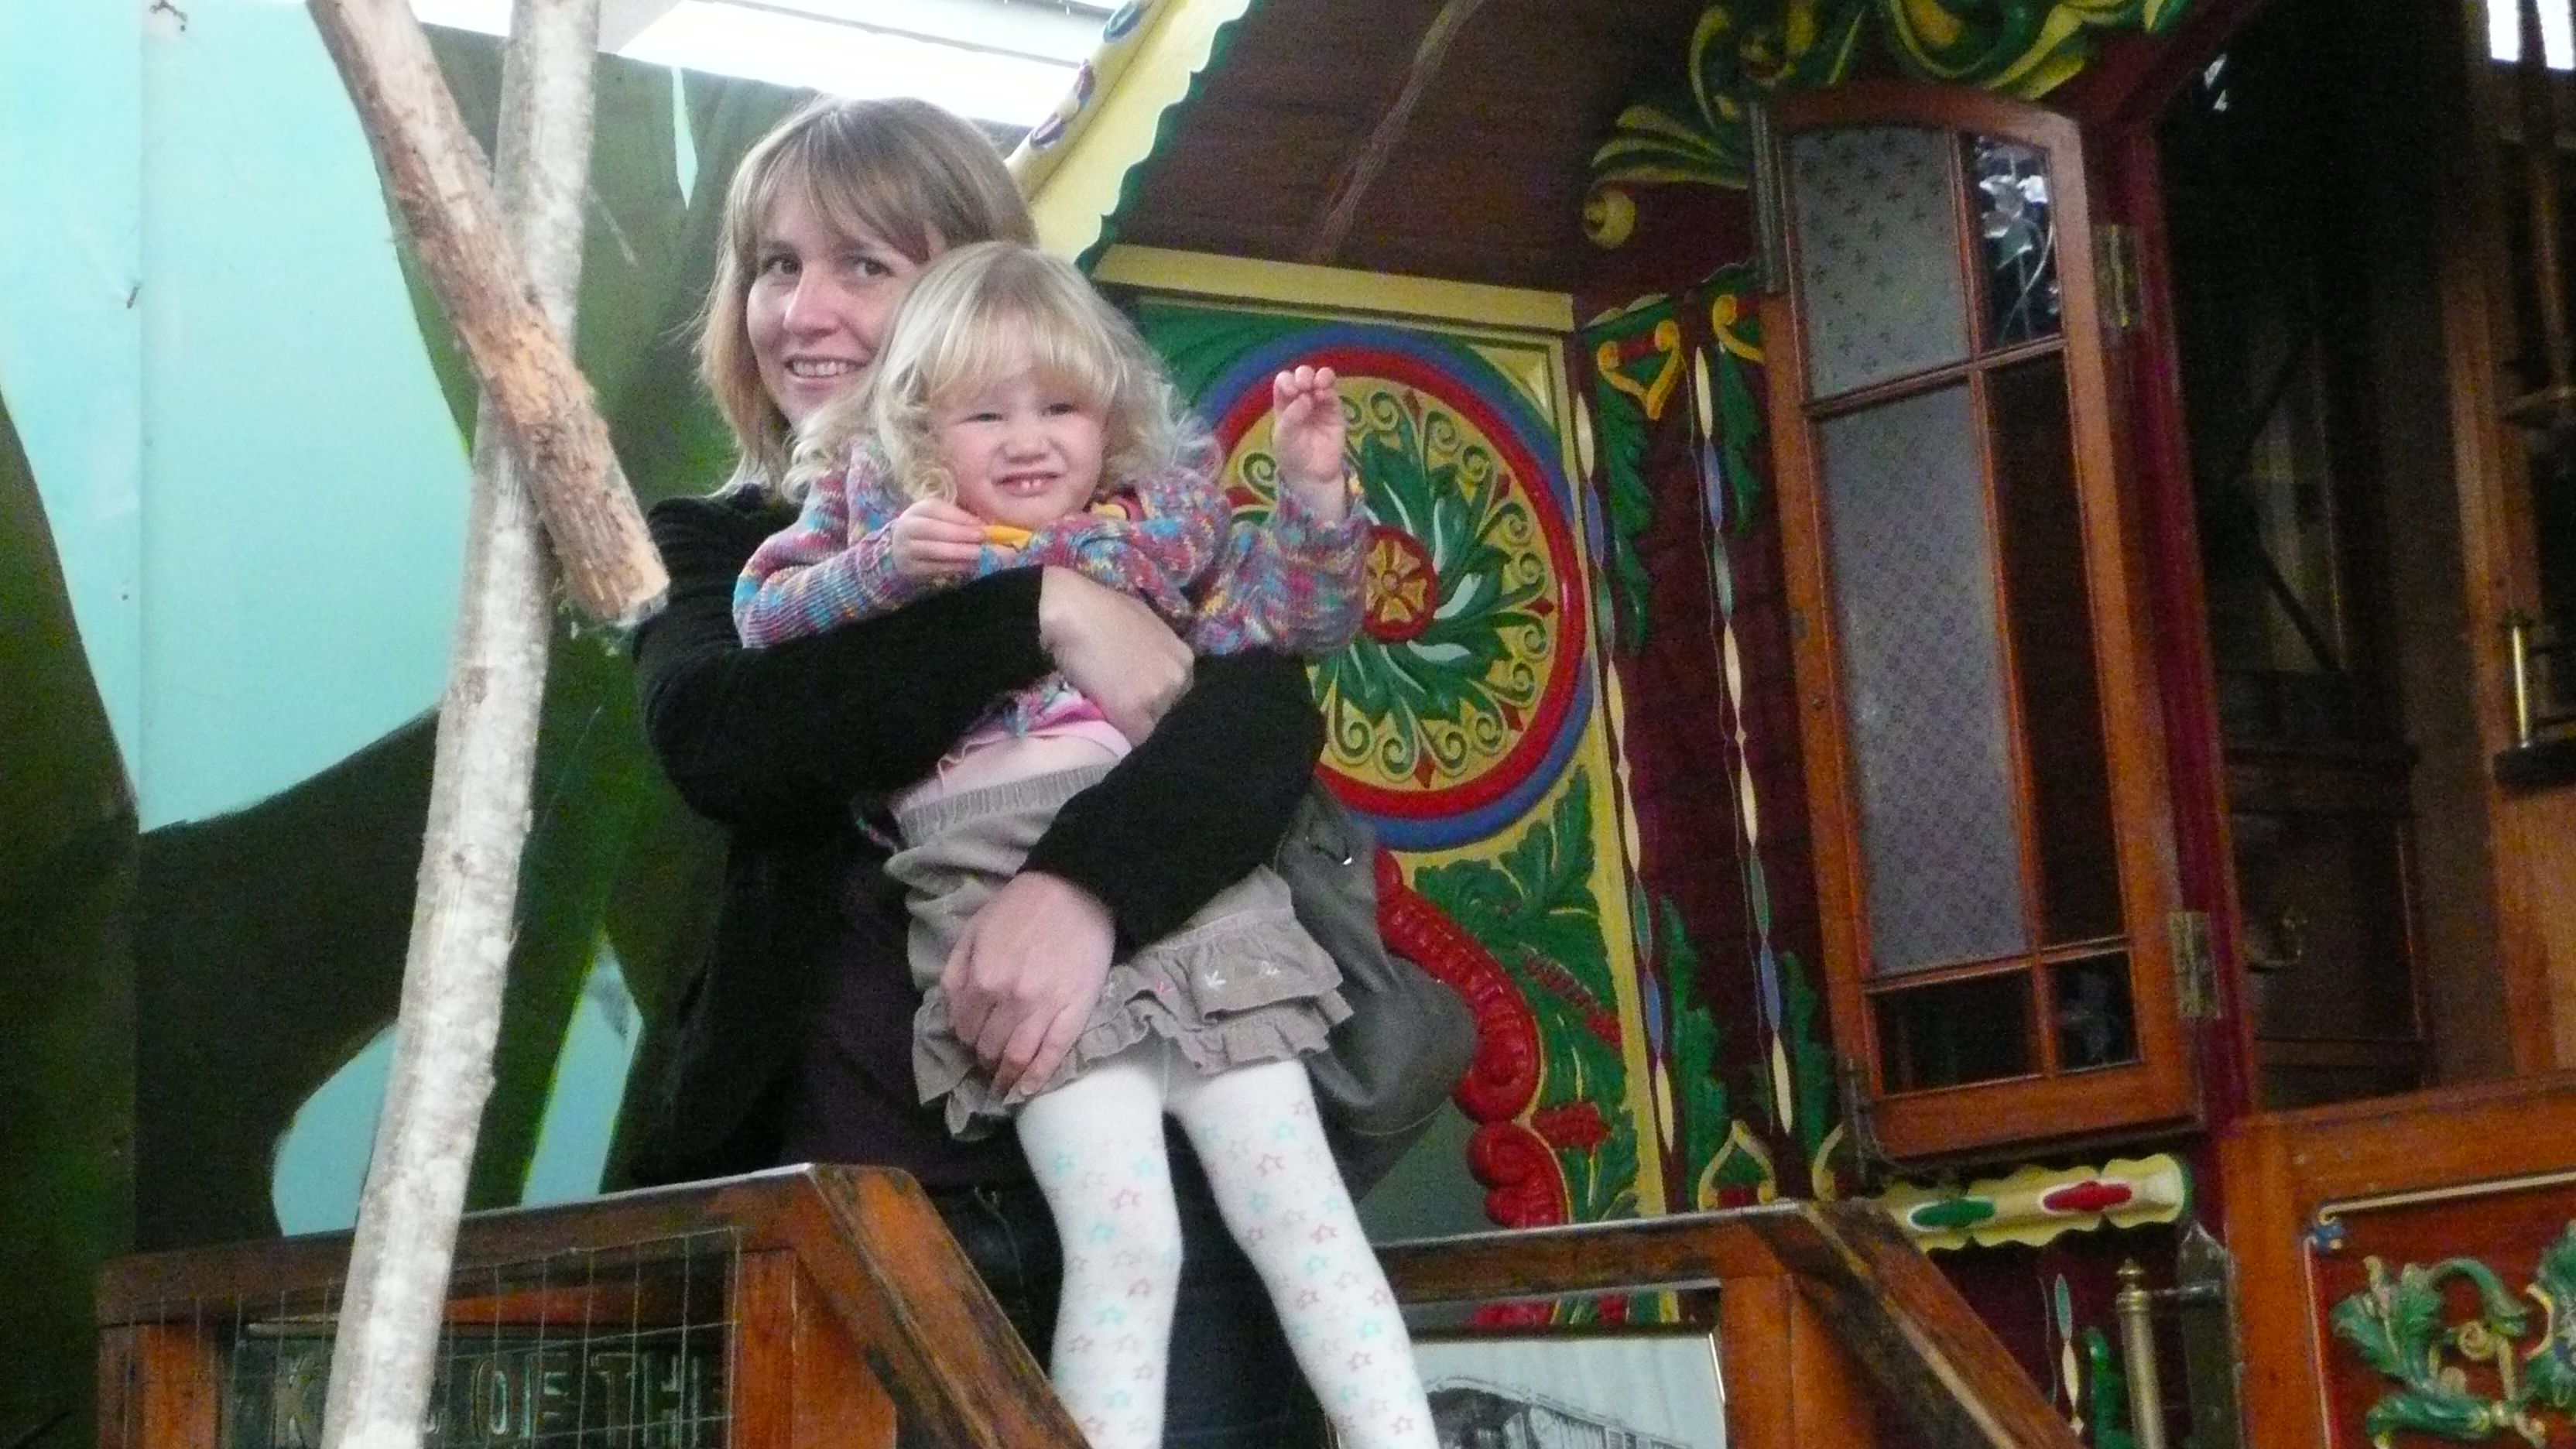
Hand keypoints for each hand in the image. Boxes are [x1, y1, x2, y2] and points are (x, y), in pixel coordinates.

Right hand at [892, 498, 994, 581]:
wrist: (903, 550)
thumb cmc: (931, 530)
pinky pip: (933, 568)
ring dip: (959, 552)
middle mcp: (907, 528)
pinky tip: (969, 565)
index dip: (959, 517)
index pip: (936, 509)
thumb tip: (984, 525)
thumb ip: (959, 519)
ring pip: (933, 550)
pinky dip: (953, 566)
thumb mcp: (940, 518)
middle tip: (982, 538)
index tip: (980, 524)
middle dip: (960, 534)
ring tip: (979, 553)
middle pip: (933, 529)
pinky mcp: (910, 569)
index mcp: (917, 510)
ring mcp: (906, 549)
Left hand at [942, 871, 1115, 1098]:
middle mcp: (1009, 1000)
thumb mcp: (974, 929)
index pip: (964, 1027)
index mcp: (982, 978)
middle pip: (988, 1047)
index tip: (971, 1040)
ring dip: (1005, 1077)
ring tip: (1001, 1084)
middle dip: (983, 1058)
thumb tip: (950, 1010)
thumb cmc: (1022, 907)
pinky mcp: (1074, 1012)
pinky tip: (1026, 1091)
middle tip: (986, 1061)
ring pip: (1016, 1058)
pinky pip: (1052, 1055)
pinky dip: (1036, 1079)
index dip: (965, 1038)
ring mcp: (1044, 1009)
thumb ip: (956, 970)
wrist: (1077, 889)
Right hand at [1038, 566, 1191, 743]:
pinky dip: (1117, 735)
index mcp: (1184, 659)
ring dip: (1131, 726)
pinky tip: (1101, 721)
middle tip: (1121, 708)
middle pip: (1168, 714)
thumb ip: (1157, 656)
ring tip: (1109, 713)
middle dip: (1147, 714)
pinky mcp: (1132, 711)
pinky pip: (1130, 738)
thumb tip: (1148, 674)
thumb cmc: (1102, 610)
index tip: (1138, 702)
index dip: (1157, 702)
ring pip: (1150, 729)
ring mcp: (1157, 695)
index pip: (1179, 697)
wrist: (1072, 608)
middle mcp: (1178, 678)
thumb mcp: (1146, 627)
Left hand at [1271, 365, 1347, 521]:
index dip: (1287, 381)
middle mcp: (1302, 398)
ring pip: (1321, 379)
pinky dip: (1329, 390)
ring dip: (1320, 377)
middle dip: (1303, 375)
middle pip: (1303, 375)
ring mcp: (1320, 403)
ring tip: (1317, 386)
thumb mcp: (1284, 437)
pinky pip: (1333, 394)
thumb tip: (1305, 397)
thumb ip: (1291, 416)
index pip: (1284, 381)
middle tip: (1304, 386)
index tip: (1291, 391)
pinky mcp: (1335, 410)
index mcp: (1284, 403)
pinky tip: (1324, 396)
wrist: (1312, 474)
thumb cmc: (1292, 454)